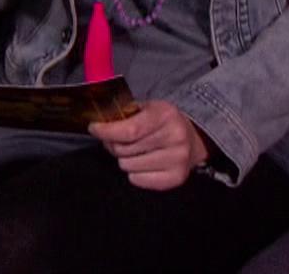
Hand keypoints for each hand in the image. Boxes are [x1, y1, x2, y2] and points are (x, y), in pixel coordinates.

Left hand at [88, 100, 207, 190]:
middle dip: (114, 145)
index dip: (107, 131)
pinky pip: (138, 180)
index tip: (94, 129)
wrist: (194, 139)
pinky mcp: (176, 178)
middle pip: (125, 150)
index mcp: (166, 115)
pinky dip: (135, 173)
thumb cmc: (164, 122)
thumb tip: (101, 123)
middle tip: (117, 141)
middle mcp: (175, 137)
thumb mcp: (149, 108)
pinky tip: (143, 163)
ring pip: (128, 167)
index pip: (129, 130)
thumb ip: (126, 114)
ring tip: (134, 152)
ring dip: (125, 159)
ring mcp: (177, 160)